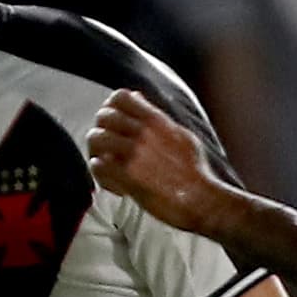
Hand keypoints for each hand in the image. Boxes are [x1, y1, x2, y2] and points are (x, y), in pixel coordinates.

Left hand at [86, 91, 232, 235]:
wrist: (201, 199)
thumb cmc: (194, 171)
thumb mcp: (182, 136)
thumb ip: (158, 118)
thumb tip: (137, 97)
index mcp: (157, 121)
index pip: (120, 97)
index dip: (110, 107)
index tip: (113, 122)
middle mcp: (144, 133)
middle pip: (103, 115)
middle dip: (101, 129)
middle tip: (104, 145)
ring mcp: (135, 154)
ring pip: (96, 138)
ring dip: (96, 150)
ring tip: (105, 162)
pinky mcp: (128, 176)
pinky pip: (97, 165)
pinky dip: (100, 172)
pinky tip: (110, 180)